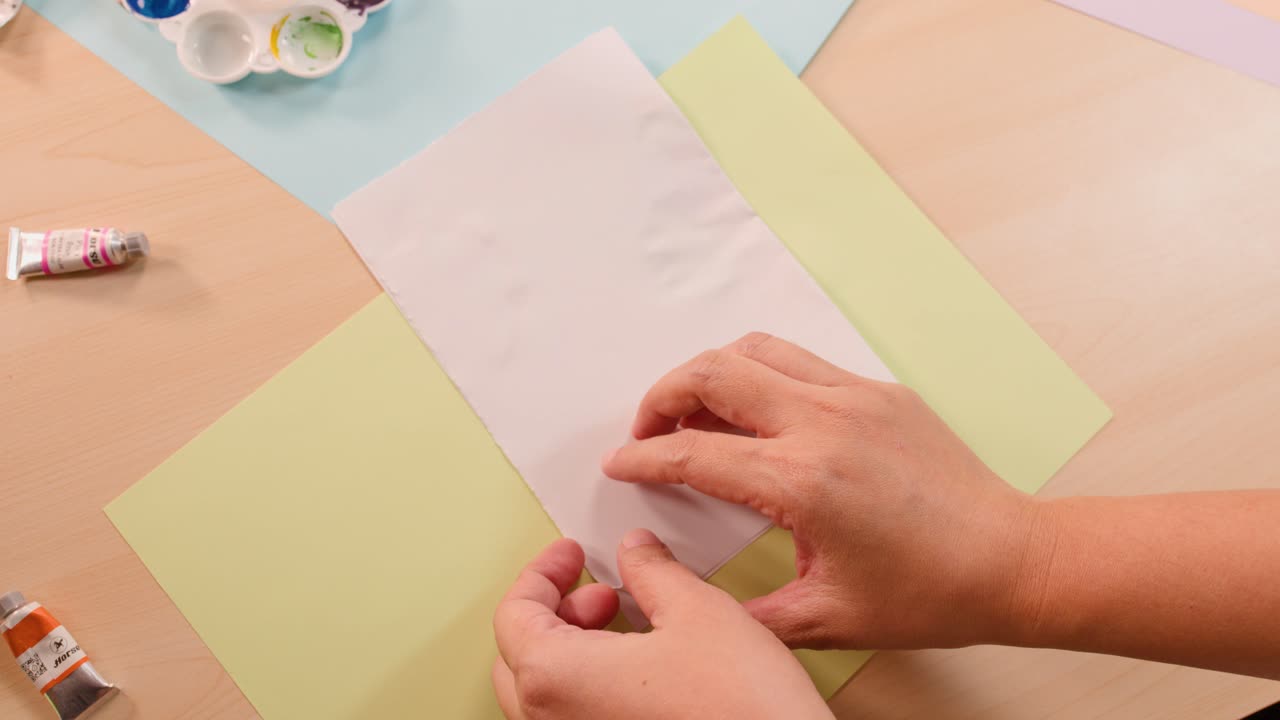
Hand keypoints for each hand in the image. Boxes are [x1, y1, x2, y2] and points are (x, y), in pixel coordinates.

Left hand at [492, 531, 833, 719]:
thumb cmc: (741, 709)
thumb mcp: (697, 610)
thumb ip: (652, 570)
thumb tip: (637, 551)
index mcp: (555, 678)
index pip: (514, 613)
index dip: (543, 572)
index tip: (571, 554)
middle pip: (521, 656)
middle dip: (558, 610)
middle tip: (601, 589)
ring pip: (547, 691)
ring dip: (575, 647)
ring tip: (630, 623)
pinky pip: (577, 715)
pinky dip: (593, 682)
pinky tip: (644, 665)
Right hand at [602, 333, 1040, 650]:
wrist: (1012, 562)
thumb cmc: (930, 593)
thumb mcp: (824, 618)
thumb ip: (745, 610)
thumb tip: (695, 601)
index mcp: (803, 481)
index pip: (694, 452)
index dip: (643, 456)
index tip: (620, 464)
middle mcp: (825, 423)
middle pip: (713, 372)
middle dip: (663, 395)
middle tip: (648, 429)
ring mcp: (857, 397)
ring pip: (756, 350)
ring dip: (710, 373)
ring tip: (696, 412)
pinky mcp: (880, 392)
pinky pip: (802, 362)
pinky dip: (761, 375)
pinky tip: (759, 415)